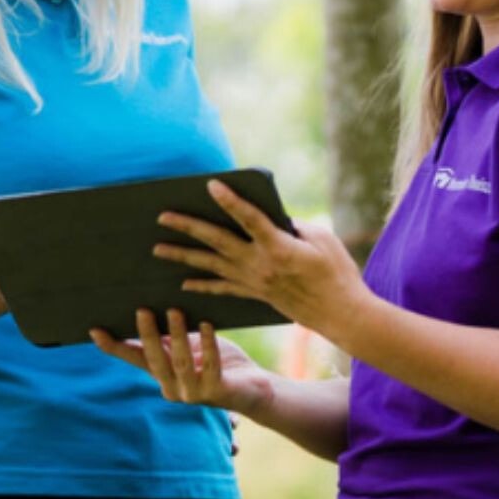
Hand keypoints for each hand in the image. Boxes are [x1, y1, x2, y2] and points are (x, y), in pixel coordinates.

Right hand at [90, 308, 272, 417]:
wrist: (252, 388)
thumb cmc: (218, 361)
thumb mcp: (188, 346)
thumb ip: (168, 337)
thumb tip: (146, 308)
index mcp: (162, 374)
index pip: (134, 359)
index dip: (114, 346)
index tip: (95, 330)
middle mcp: (172, 388)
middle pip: (155, 360)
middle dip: (148, 335)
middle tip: (142, 309)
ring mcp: (193, 393)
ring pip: (181, 363)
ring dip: (178, 336)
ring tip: (175, 310)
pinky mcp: (217, 392)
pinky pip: (210, 367)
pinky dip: (208, 345)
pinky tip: (207, 325)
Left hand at [153, 179, 369, 344]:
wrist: (340, 313)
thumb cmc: (337, 272)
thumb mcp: (322, 239)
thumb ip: (293, 226)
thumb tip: (272, 218)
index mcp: (278, 247)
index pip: (249, 218)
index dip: (230, 200)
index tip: (211, 185)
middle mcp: (260, 264)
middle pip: (218, 242)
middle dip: (188, 227)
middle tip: (163, 216)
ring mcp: (255, 281)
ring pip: (212, 266)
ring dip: (183, 256)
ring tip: (158, 249)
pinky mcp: (256, 294)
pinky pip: (223, 288)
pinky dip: (202, 285)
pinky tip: (184, 282)